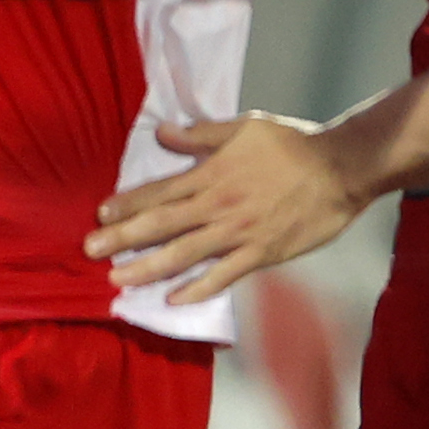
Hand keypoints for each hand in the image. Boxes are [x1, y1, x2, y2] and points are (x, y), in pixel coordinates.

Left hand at [85, 115, 365, 306]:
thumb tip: (163, 132)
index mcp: (212, 175)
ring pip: (184, 254)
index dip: (126, 204)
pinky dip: (198, 288)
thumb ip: (203, 135)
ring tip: (118, 281)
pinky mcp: (261, 253)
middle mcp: (218, 206)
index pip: (159, 191)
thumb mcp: (246, 128)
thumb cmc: (294, 145)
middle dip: (121, 239)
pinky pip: (224, 275)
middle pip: (161, 225)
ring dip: (147, 267)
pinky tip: (174, 300)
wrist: (339, 170)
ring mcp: (238, 233)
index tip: (101, 215)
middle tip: (89, 251)